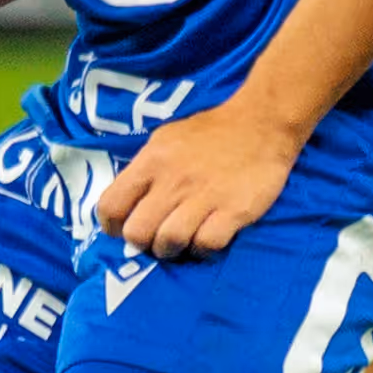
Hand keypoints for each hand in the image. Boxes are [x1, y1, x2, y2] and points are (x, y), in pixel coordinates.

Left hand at [90, 103, 299, 258]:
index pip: (111, 204)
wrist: (261, 123)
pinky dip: (203, 249)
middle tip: (155, 239)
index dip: (111, 225)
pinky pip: (206, 244)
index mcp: (152, 160)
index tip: (121, 230)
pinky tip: (207, 239)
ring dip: (171, 250)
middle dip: (142, 243)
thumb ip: (146, 169)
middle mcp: (173, 180)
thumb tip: (128, 202)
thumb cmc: (211, 132)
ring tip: (180, 242)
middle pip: (137, 232)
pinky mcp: (233, 210)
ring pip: (169, 242)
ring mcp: (204, 197)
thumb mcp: (166, 139)